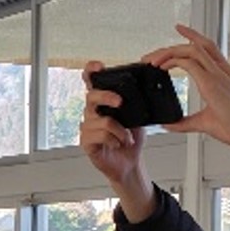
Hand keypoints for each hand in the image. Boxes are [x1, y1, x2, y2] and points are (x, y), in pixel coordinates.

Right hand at [79, 63, 158, 222]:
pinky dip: (113, 140)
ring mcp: (88, 127)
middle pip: (91, 96)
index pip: (90, 82)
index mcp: (102, 102)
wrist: (130, 164)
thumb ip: (135, 103)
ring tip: (126, 138)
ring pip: (101, 120)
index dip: (91, 71)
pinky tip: (116, 144)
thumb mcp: (138, 117)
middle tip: (120, 103)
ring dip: (119, 130)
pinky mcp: (87, 142)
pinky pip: (99, 135)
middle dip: (107, 97)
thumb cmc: (130, 139)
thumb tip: (143, 90)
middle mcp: (92, 113)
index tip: (99, 67)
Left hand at [144, 23, 229, 170]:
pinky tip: (161, 67)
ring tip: (152, 60)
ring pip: (191, 49)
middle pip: (196, 45)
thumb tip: (169, 124)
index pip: (207, 47)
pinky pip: (190, 63)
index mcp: (223, 75)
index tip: (179, 29)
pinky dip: (173, 61)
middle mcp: (221, 70)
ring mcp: (218, 74)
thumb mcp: (204, 122)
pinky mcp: (212, 82)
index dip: (192, 36)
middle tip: (151, 56)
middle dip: (171, 47)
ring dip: (169, 52)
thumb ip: (185, 122)